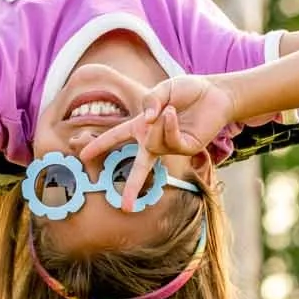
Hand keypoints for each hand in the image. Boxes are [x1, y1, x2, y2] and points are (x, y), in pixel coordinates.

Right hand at [77, 74, 236, 203]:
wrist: (215, 93)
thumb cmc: (188, 91)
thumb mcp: (164, 89)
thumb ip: (150, 101)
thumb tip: (145, 121)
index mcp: (142, 126)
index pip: (116, 136)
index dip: (99, 145)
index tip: (83, 155)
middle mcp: (154, 140)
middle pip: (137, 167)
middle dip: (131, 188)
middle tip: (124, 209)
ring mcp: (171, 146)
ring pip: (154, 144)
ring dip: (159, 124)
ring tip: (171, 108)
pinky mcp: (187, 148)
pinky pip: (170, 143)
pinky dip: (168, 127)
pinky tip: (173, 113)